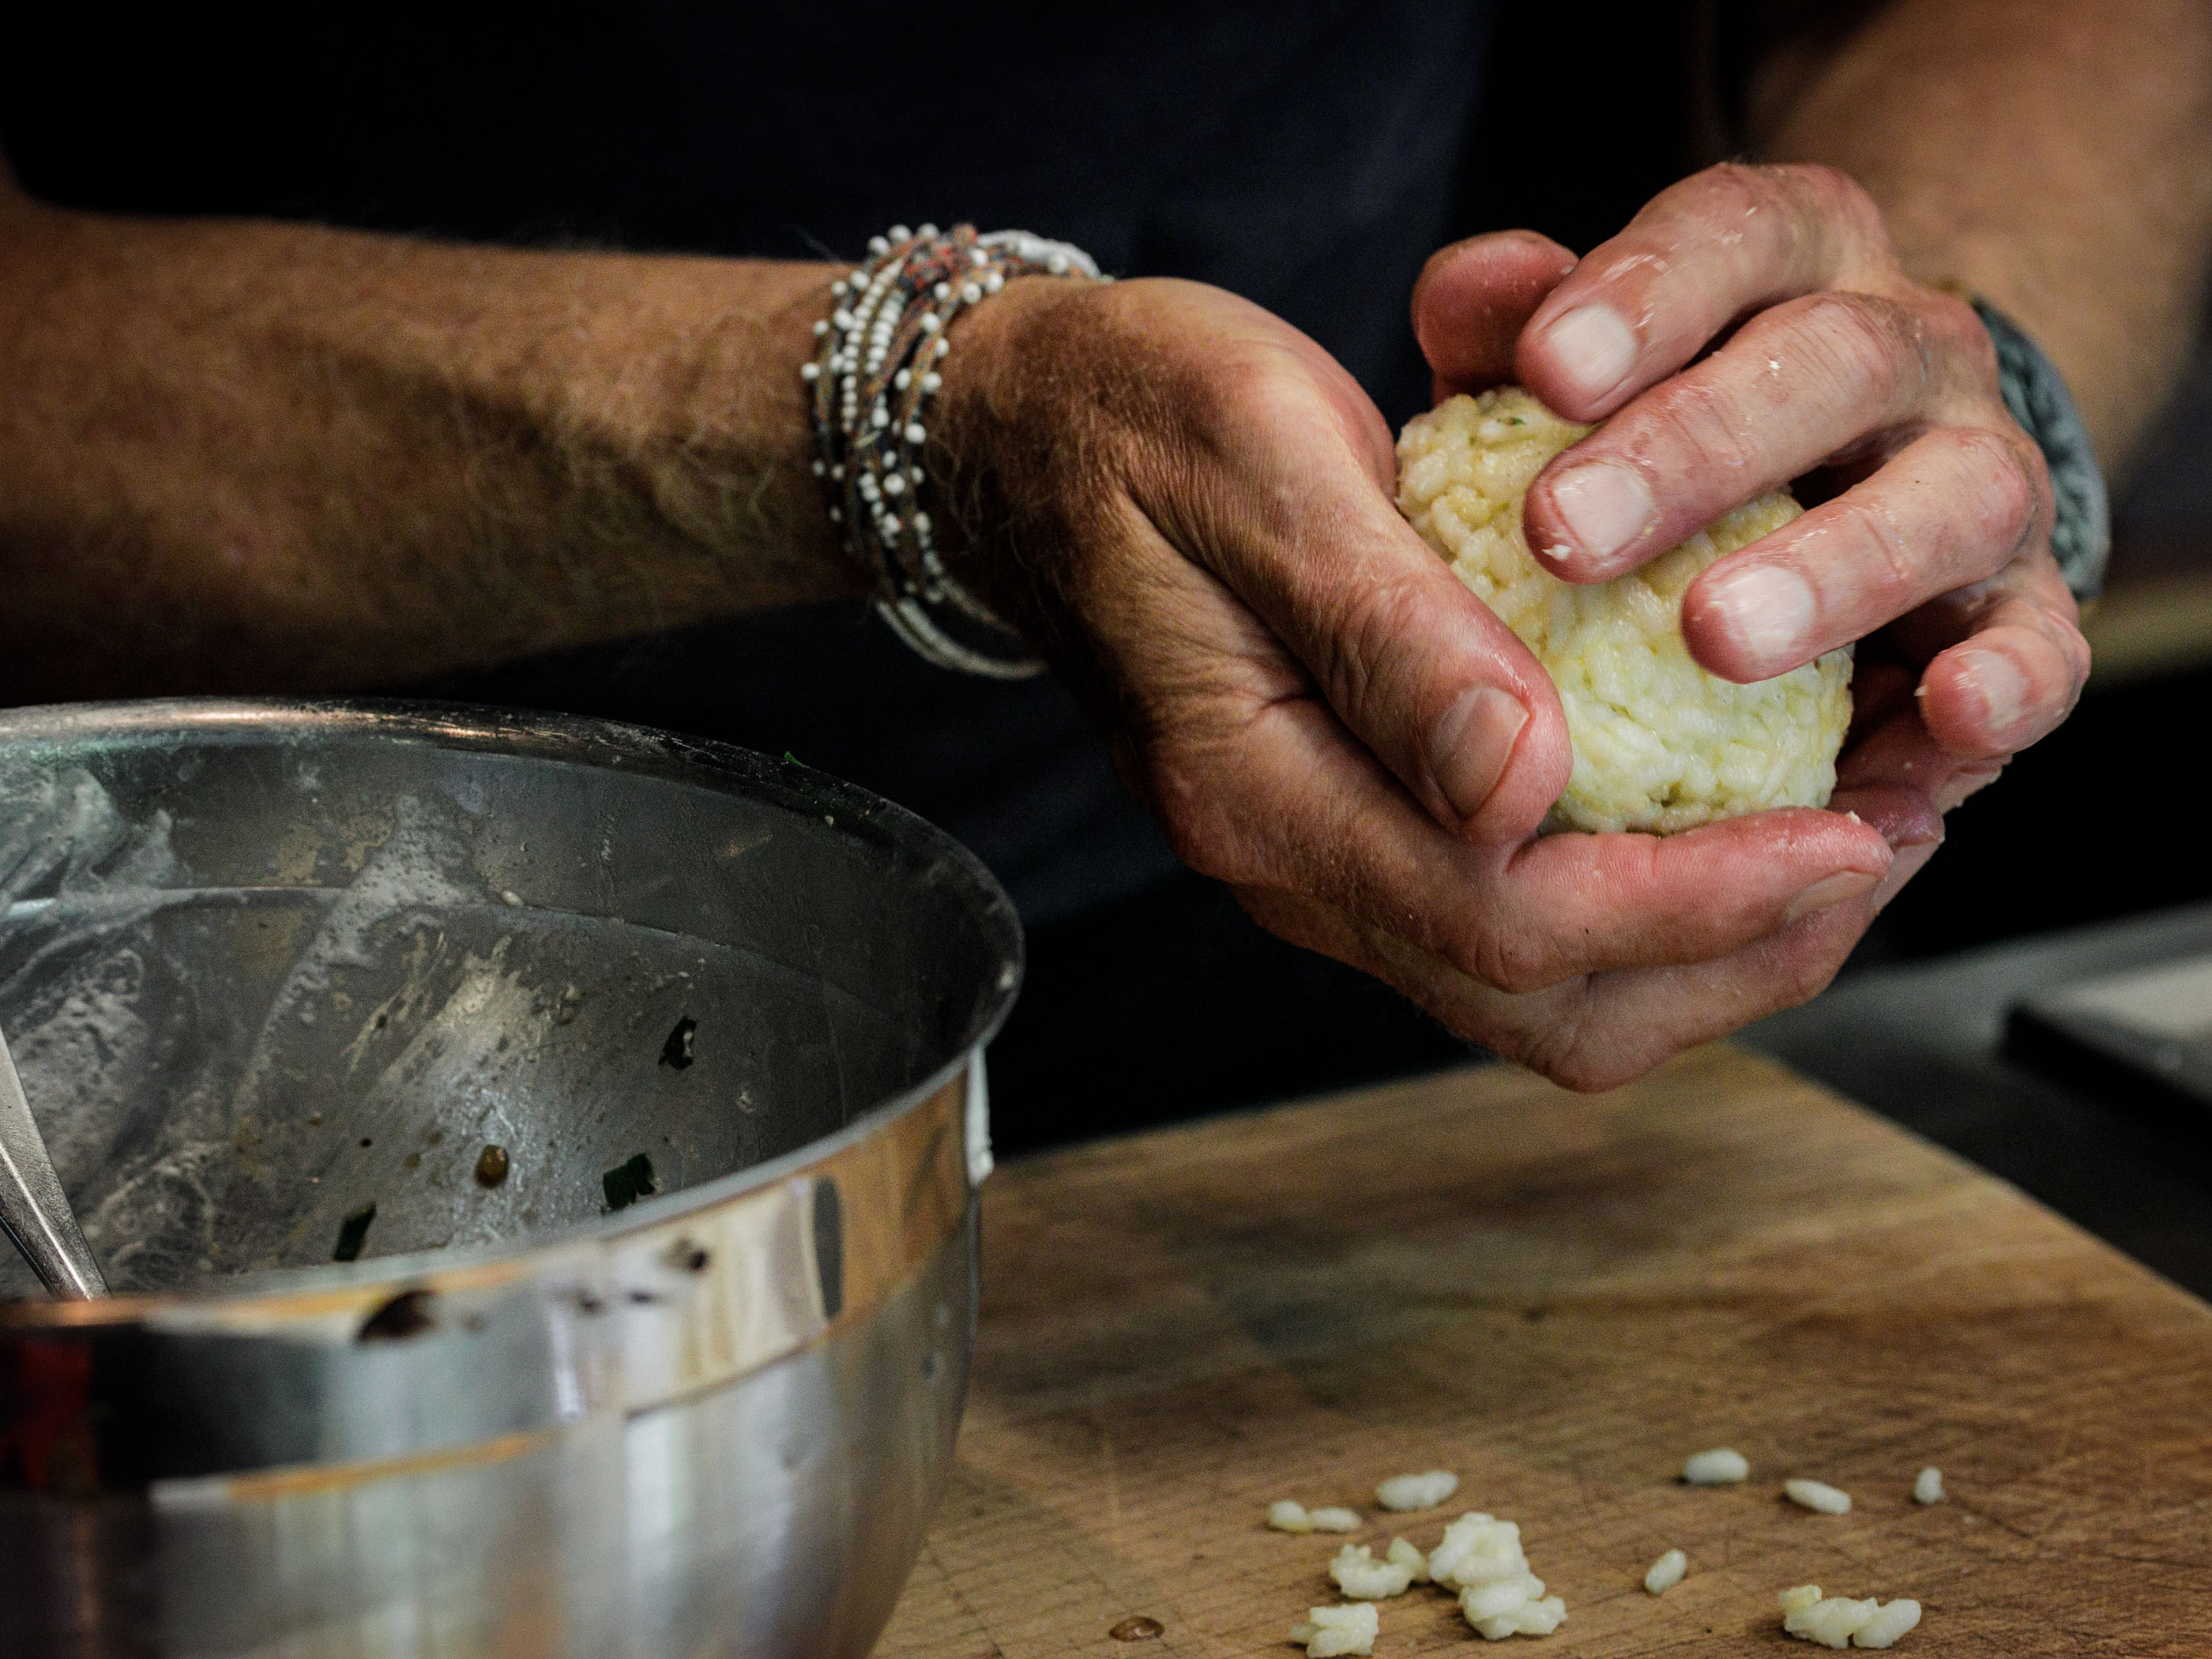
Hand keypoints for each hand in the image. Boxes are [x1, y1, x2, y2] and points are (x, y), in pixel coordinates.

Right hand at [934, 266, 1921, 1088]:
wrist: (1022, 439)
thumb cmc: (1131, 417)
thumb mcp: (1257, 470)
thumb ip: (1387, 630)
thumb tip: (1526, 786)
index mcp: (1255, 793)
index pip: (1500, 919)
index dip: (1695, 900)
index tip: (1854, 830)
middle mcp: (1289, 860)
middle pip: (1538, 1008)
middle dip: (1739, 956)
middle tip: (1888, 850)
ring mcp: (1321, 858)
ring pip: (1540, 990)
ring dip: (1714, 942)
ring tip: (1854, 840)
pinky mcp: (1355, 821)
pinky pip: (1521, 916)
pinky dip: (1655, 890)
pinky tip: (1744, 804)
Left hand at [1419, 163, 2091, 913]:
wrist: (1833, 487)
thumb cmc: (1648, 435)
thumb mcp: (1566, 374)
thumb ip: (1505, 330)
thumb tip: (1467, 293)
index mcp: (1790, 264)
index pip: (1735, 230)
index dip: (1645, 292)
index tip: (1545, 372)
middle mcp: (1908, 348)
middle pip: (1834, 361)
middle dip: (1698, 449)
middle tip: (1570, 535)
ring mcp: (1984, 476)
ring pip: (1954, 496)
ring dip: (1832, 571)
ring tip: (1714, 638)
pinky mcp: (2027, 610)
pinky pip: (2044, 645)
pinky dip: (2004, 684)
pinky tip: (1944, 721)